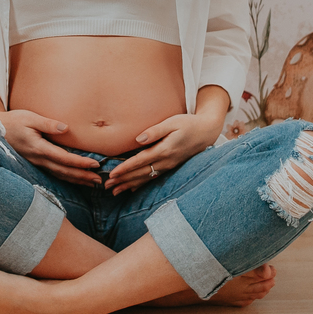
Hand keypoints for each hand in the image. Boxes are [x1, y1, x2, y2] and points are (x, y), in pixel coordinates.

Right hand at [0, 109, 101, 185]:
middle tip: (99, 180)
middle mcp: (38, 159)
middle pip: (64, 171)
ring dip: (76, 180)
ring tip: (91, 183)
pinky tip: (75, 179)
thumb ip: (48, 124)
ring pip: (59, 175)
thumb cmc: (13, 121)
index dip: (80, 163)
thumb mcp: (30, 117)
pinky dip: (66, 177)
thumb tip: (65, 128)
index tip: (95, 164)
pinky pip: (54, 173)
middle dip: (82, 176)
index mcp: (39, 148)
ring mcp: (36, 163)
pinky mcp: (35, 163)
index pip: (64, 158)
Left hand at [105, 112, 223, 195]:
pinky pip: (153, 178)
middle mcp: (166, 161)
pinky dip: (141, 184)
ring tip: (114, 191)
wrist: (206, 132)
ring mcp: (169, 166)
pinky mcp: (170, 167)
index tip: (112, 173)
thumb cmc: (188, 124)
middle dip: (123, 180)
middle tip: (106, 186)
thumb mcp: (172, 122)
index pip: (140, 161)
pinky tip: (131, 189)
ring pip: (146, 178)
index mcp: (165, 150)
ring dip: (129, 185)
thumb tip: (138, 139)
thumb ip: (155, 131)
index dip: (125, 168)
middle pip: (140, 173)